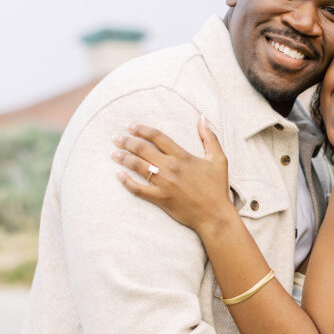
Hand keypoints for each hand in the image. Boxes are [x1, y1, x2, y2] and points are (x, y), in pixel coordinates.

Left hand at [111, 118, 231, 232]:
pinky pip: (138, 189)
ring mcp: (164, 183)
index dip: (142, 129)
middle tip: (116, 138)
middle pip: (142, 149)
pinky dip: (126, 182)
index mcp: (182, 156)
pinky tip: (118, 175)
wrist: (214, 215)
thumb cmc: (217, 188)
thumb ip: (210, 138)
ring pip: (137, 166)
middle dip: (127, 141)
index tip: (131, 126)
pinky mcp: (160, 198)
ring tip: (114, 153)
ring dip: (123, 158)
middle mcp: (171, 167)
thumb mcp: (219, 159)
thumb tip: (202, 118)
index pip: (157, 136)